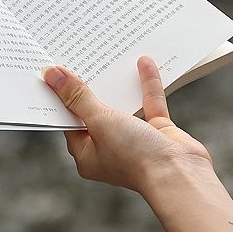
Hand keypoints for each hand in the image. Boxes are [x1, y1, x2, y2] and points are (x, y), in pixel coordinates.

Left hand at [42, 56, 213, 193]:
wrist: (180, 174)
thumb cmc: (135, 156)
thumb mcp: (99, 121)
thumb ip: (78, 97)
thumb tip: (51, 75)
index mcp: (87, 155)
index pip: (69, 121)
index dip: (62, 98)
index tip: (54, 72)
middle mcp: (109, 148)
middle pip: (94, 112)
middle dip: (90, 86)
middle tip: (78, 58)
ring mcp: (134, 140)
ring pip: (122, 106)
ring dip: (117, 85)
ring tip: (106, 57)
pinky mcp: (158, 132)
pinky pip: (149, 103)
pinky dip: (146, 85)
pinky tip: (143, 62)